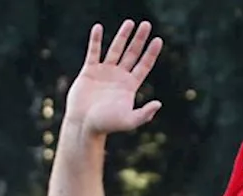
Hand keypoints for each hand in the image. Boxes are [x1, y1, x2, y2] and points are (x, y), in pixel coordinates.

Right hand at [65, 20, 162, 136]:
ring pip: (115, 49)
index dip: (151, 53)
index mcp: (130, 86)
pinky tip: (98, 27)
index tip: (158, 40)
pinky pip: (94, 52)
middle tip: (146, 24)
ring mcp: (104, 72)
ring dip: (122, 36)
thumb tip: (158, 104)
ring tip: (129, 22)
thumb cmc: (106, 125)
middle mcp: (119, 77)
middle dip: (139, 39)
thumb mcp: (128, 121)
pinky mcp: (89, 71)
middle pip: (132, 53)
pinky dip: (95, 40)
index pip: (144, 65)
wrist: (83, 125)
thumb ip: (144, 114)